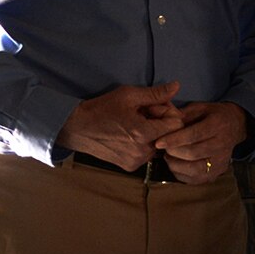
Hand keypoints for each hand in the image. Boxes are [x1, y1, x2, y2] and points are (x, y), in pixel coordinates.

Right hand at [56, 82, 183, 169]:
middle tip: (143, 113)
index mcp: (143, 134)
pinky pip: (147, 154)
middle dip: (161, 122)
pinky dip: (144, 144)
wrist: (77, 128)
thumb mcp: (128, 95)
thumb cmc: (102, 109)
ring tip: (135, 123)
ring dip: (153, 134)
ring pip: (159, 146)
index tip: (153, 106)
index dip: (168, 112)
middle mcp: (142, 152)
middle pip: (169, 136)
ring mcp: (136, 162)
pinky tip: (129, 135)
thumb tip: (177, 86)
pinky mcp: (130, 167)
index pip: (176, 124)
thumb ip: (155, 93)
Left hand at [154, 101, 248, 183]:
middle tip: (162, 148)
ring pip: (195, 170)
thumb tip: (159, 118)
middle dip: (173, 152)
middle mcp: (222, 144)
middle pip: (194, 154)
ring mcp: (221, 161)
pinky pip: (196, 179)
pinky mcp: (217, 173)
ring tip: (168, 156)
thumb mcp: (199, 108)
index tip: (159, 142)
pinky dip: (181, 174)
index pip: (195, 135)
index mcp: (218, 125)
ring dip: (176, 165)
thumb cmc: (212, 116)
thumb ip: (180, 115)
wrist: (234, 126)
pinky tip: (176, 164)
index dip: (175, 140)